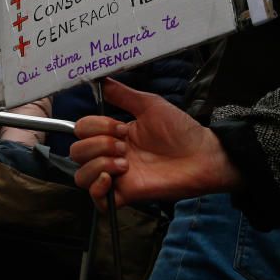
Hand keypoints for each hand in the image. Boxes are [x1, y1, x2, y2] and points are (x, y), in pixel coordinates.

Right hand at [70, 79, 242, 208]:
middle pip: (75, 152)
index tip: (121, 128)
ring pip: (80, 176)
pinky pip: (95, 199)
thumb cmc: (181, 131)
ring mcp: (116, 176)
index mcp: (113, 135)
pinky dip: (97, 188)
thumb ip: (122, 94)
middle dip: (96, 145)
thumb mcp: (149, 105)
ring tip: (124, 163)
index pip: (81, 129)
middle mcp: (110, 155)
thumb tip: (101, 79)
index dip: (95, 127)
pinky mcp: (126, 195)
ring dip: (97, 165)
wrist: (204, 156)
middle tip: (124, 146)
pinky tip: (112, 178)